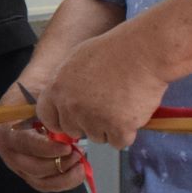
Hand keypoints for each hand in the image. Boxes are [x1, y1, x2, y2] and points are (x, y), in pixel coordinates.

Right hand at [0, 79, 87, 192]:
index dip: (47, 149)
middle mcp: (10, 153)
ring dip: (64, 175)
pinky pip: (47, 185)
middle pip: (34, 168)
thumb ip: (51, 107)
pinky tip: (78, 170)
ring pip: (42, 182)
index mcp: (7, 131)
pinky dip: (65, 182)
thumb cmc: (36, 92)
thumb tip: (67, 121)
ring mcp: (20, 166)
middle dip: (59, 163)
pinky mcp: (31, 174)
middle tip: (78, 152)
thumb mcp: (41, 91)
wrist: (31, 96)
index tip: (67, 146)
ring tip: (80, 160)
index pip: (25, 145)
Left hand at [35, 26, 170, 149]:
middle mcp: (71, 107)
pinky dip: (127, 132)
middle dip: (87, 124)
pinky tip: (132, 111)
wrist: (144, 52)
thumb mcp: (77, 60)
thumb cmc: (114, 50)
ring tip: (122, 104)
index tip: (72, 119)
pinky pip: (119, 142)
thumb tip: (62, 100)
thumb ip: (65, 84)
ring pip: (97, 137)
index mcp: (57, 89)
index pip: (47, 117)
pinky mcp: (117, 129)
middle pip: (72, 131)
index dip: (60, 120)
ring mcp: (93, 119)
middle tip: (105, 108)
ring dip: (109, 128)